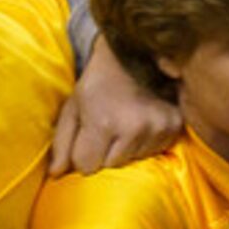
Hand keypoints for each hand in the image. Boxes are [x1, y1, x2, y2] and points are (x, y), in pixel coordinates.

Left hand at [51, 40, 182, 175]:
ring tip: (126, 122)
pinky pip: (154, 152)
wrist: (134, 53)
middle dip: (105, 152)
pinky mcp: (174, 126)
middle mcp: (133, 128)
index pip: (87, 166)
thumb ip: (62, 142)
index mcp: (103, 122)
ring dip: (126, 148)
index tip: (88, 135)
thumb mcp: (72, 107)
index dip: (84, 153)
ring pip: (134, 160)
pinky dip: (146, 143)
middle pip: (111, 166)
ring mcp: (157, 127)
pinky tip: (143, 122)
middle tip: (108, 125)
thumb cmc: (97, 83)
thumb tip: (55, 175)